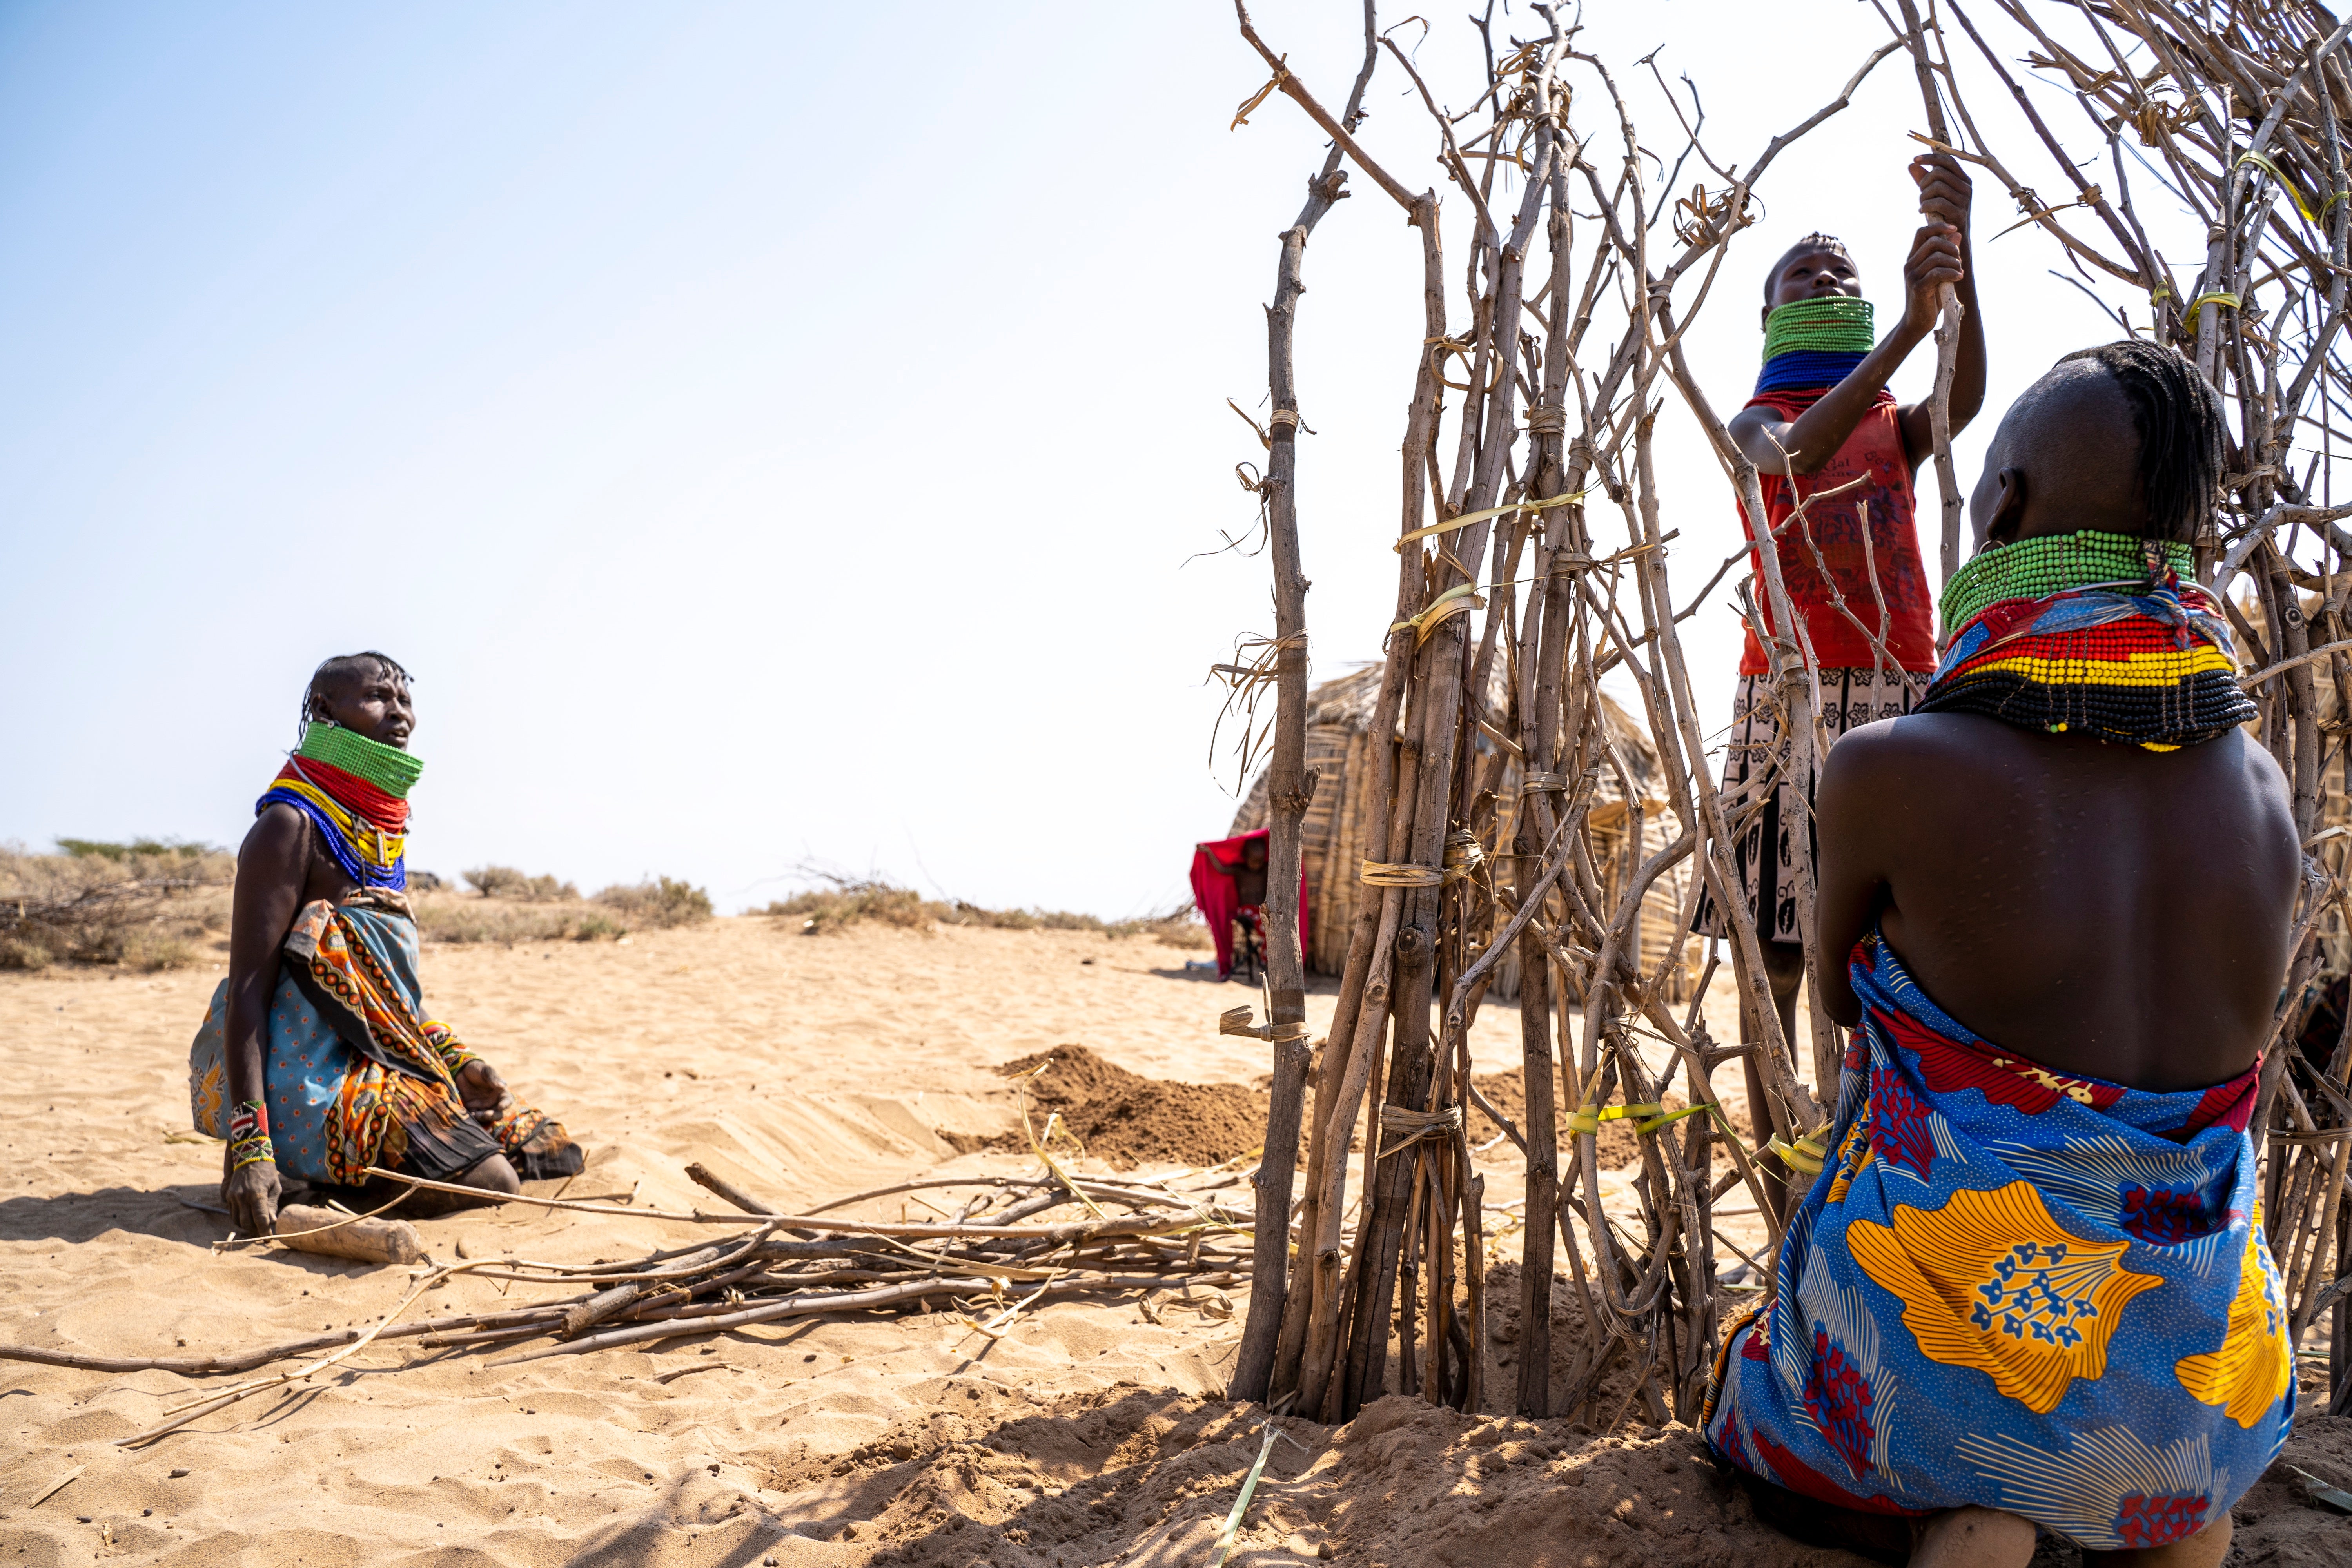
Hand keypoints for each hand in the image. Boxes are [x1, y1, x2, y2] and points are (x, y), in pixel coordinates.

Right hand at [223, 1156, 281, 1236]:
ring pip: (237, 1221)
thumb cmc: (267, 1173)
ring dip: (247, 1226)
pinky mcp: (228, 1197)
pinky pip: (232, 1214)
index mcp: (257, 1195)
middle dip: (255, 1230)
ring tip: (256, 1225)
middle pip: (247, 1223)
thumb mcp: (275, 1188)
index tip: (269, 1239)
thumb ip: (272, 1206)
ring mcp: (233, 1197)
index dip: (265, 1231)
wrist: (250, 1156)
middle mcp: (242, 1197)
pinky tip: (248, 1217)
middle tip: (263, 1232)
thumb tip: (272, 1222)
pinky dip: (240, 1219)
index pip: (260, 1219)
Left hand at [457, 1059, 514, 1126]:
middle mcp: (494, 1101)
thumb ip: (493, 1078)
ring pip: (487, 1117)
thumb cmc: (478, 1069)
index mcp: (500, 1092)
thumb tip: (501, 1086)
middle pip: (498, 1113)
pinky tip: (471, 1114)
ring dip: (483, 1118)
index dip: (505, 1105)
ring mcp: (483, 1106)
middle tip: (486, 1114)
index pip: (507, 1101)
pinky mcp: (473, 1108)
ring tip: (476, 1115)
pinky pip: (475, 1115)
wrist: (463, 1071)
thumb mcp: (487, 1071)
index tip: (501, 1106)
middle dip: (493, 1116)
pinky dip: (474, 1117)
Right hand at [1900, 222, 1965, 337]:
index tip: (1954, 229)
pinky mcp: (1918, 288)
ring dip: (1955, 263)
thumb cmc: (1930, 297)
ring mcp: (1912, 276)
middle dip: (1952, 248)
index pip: (1922, 232)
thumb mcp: (1939, 272)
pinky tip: (1959, 277)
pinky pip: (1938, 273)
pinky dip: (1952, 273)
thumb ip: (1946, 253)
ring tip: (1960, 272)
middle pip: (1933, 242)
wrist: (1917, 322)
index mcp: (1913, 258)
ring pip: (1937, 257)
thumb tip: (1956, 233)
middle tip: (1959, 260)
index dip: (1939, 226)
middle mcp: (1910, 265)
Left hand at [1910, 151, 1971, 231]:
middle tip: (1920, 194)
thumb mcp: (1933, 193)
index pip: (1947, 160)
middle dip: (1923, 182)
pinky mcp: (1960, 212)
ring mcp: (1965, 199)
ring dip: (1923, 196)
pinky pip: (1938, 202)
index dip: (1930, 158)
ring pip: (1937, 186)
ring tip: (1922, 204)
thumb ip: (1924, 179)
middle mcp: (1967, 186)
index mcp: (1963, 178)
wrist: (1953, 237)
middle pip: (1939, 173)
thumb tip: (1912, 165)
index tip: (1914, 160)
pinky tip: (1922, 211)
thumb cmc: (1942, 213)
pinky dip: (1926, 206)